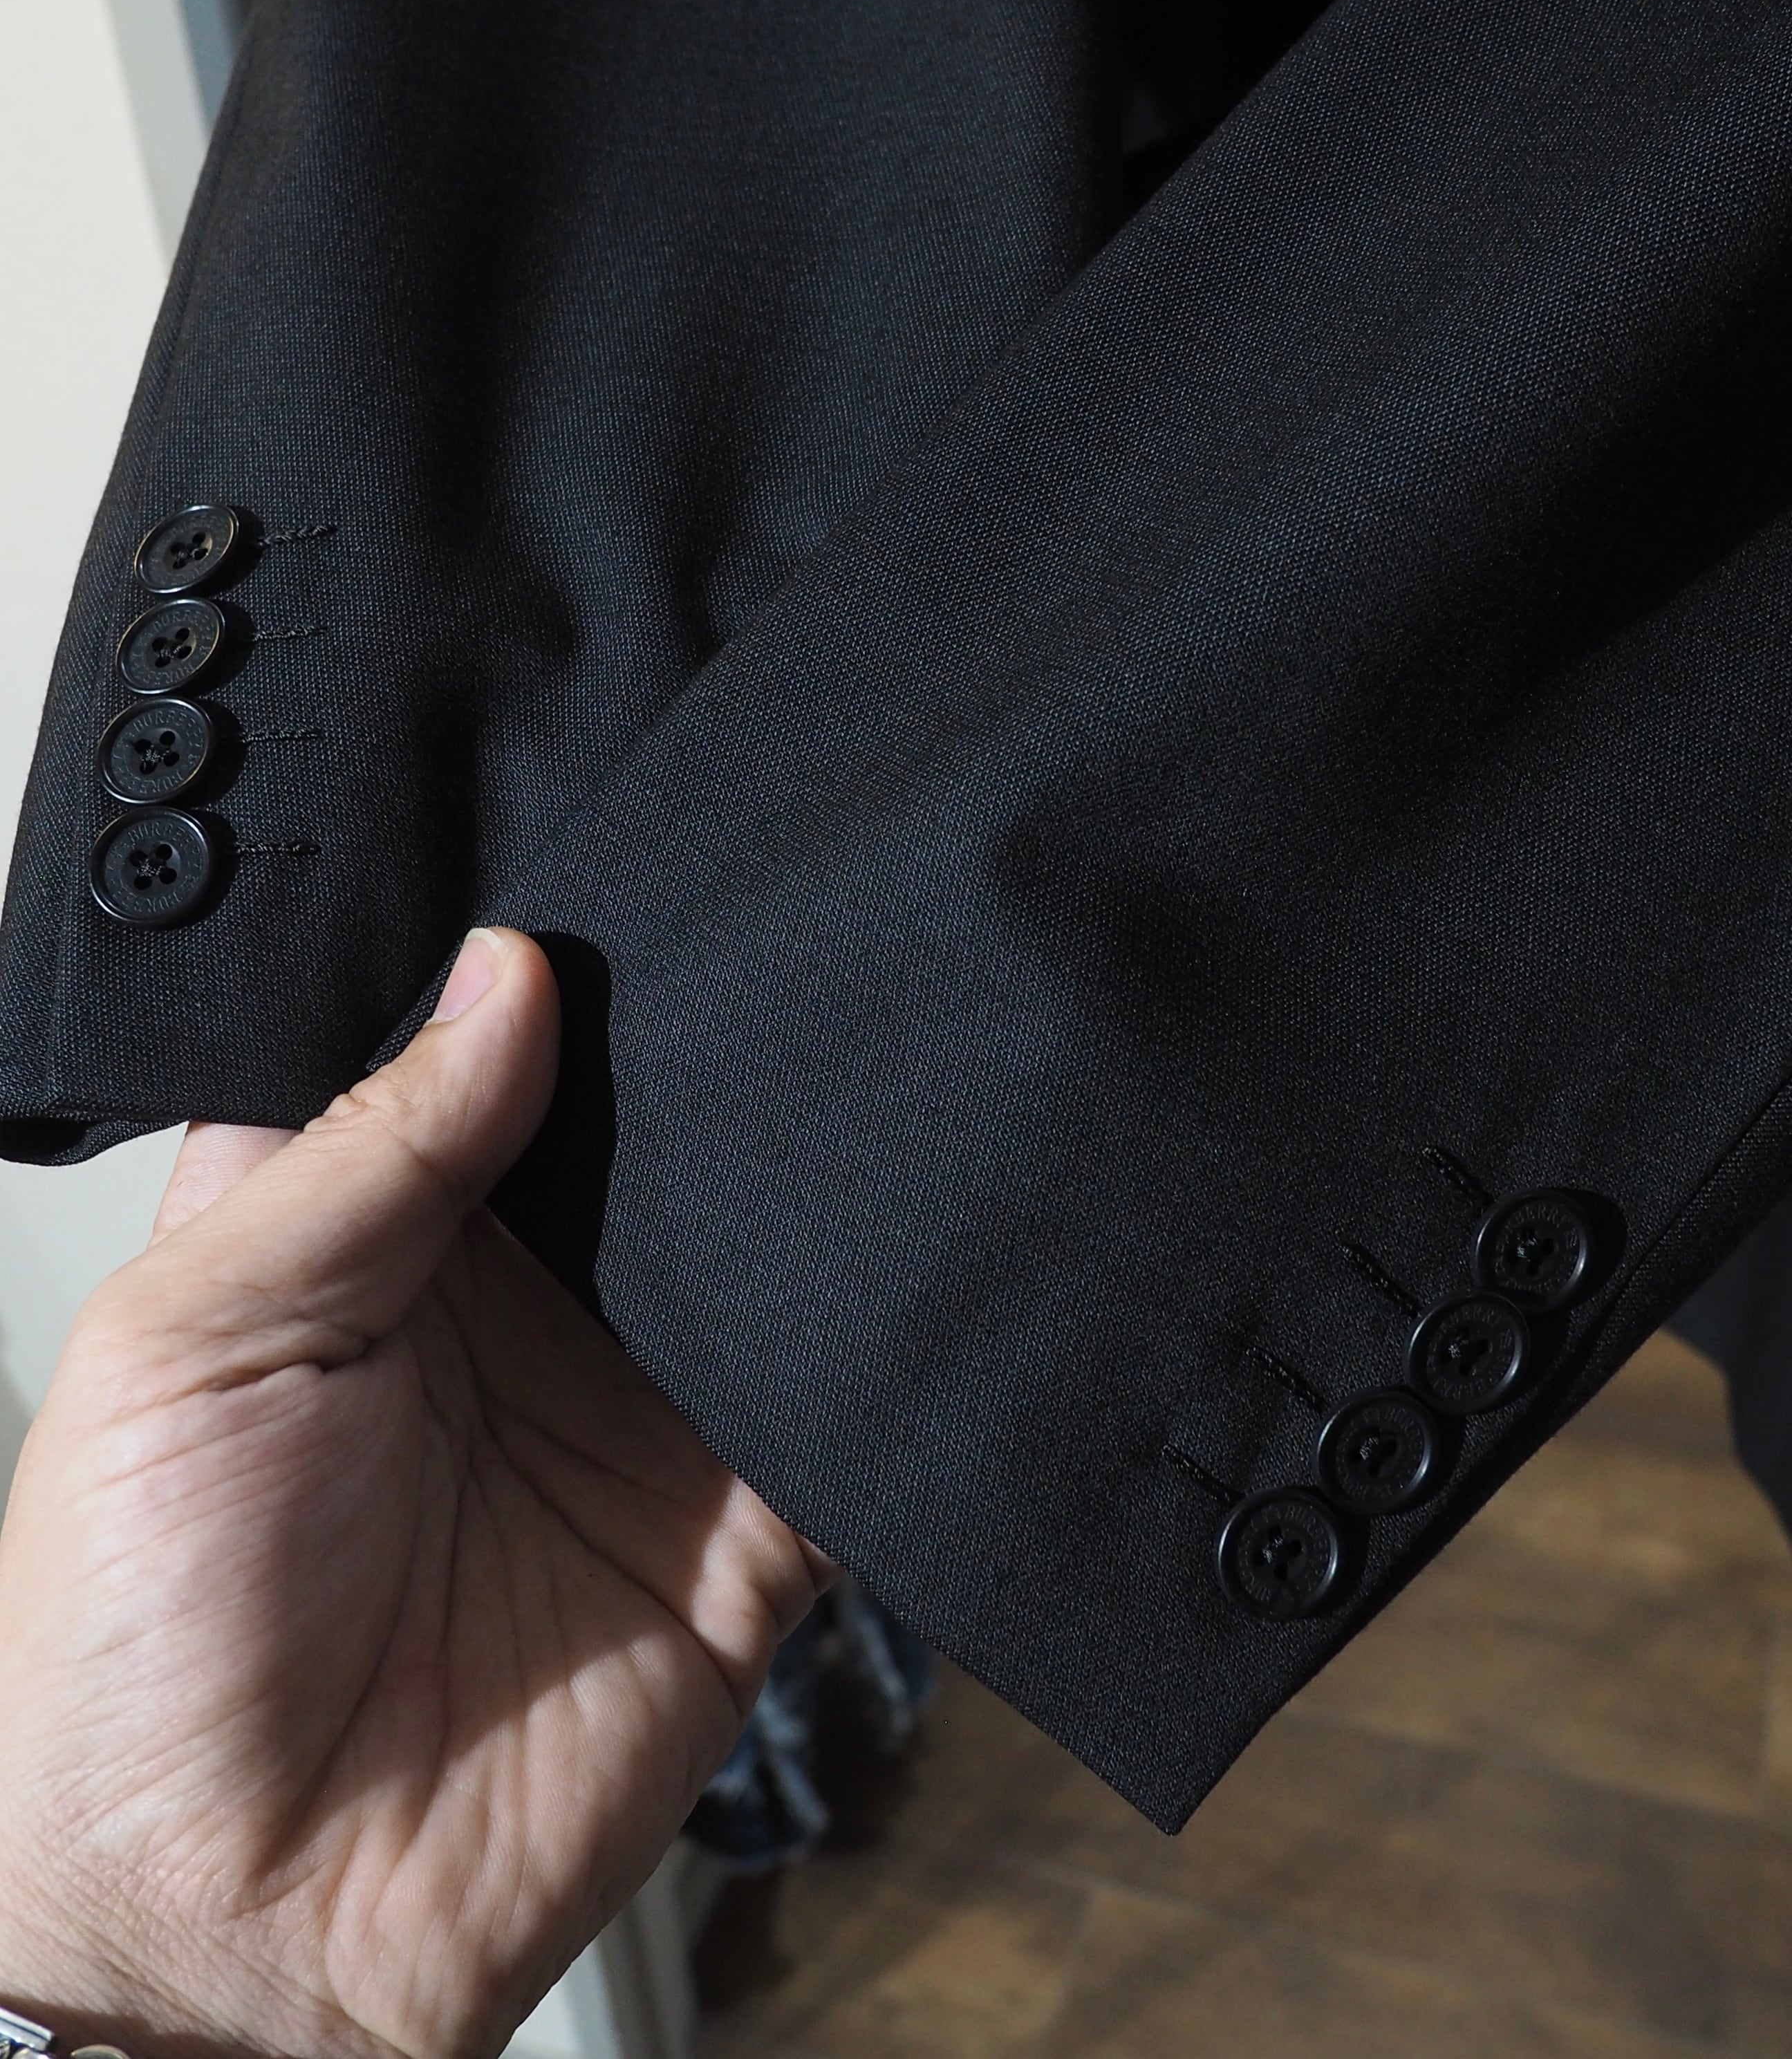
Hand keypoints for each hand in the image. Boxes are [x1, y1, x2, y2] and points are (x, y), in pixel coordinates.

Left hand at [0, 929, 824, 2058]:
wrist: (228, 1939)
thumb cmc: (131, 1645)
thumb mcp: (195, 1339)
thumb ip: (364, 1154)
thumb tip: (504, 974)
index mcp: (369, 1235)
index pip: (479, 1054)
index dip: (533, 970)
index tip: (605, 875)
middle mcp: (517, 1305)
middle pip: (639, 1126)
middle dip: (690, 1053)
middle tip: (747, 939)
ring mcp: (636, 1407)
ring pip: (758, 1241)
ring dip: (792, 1176)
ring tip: (831, 1065)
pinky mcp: (742, 1523)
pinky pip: (838, 1400)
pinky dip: (875, 1336)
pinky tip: (893, 1249)